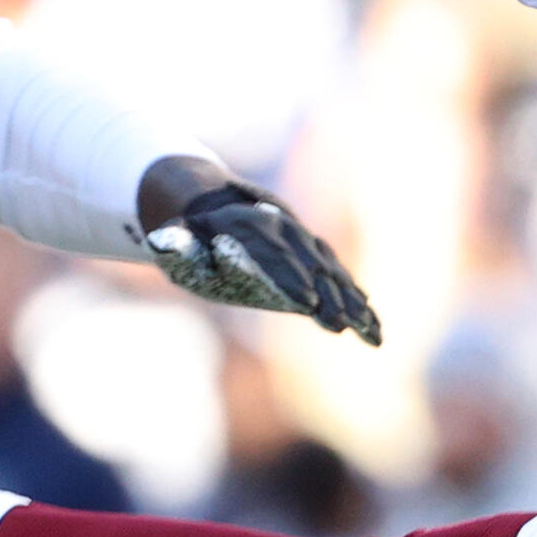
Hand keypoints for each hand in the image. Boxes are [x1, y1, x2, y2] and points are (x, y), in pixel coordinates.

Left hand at [138, 153, 378, 342]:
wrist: (214, 205)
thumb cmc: (192, 238)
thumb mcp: (176, 242)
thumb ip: (175, 244)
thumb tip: (162, 241)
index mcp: (248, 227)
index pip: (273, 256)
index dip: (291, 278)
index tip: (307, 302)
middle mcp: (283, 231)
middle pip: (310, 266)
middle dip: (327, 295)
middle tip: (341, 324)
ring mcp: (302, 242)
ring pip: (332, 273)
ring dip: (351, 301)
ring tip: (370, 331)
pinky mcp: (314, 256)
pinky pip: (340, 279)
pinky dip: (357, 301)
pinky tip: (374, 329)